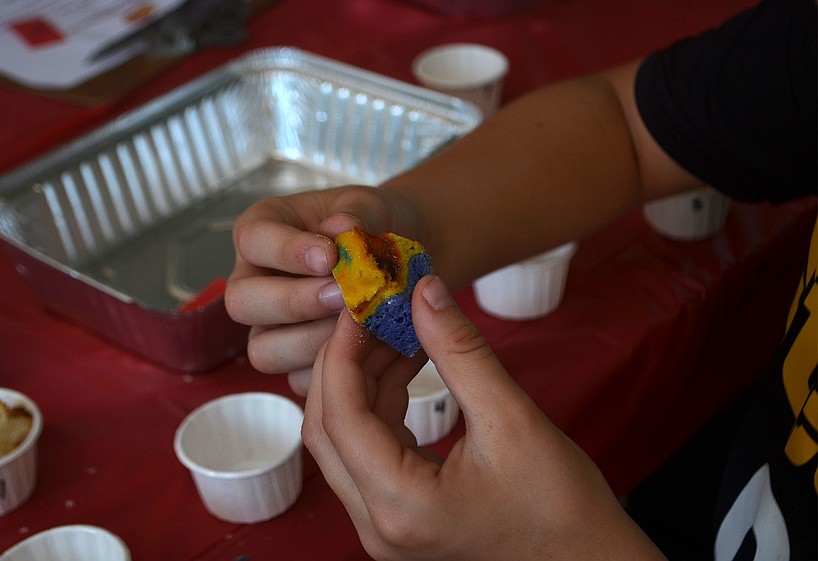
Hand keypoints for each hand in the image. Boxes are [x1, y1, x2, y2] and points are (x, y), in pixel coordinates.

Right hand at [225, 185, 418, 394]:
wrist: (399, 258)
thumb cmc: (372, 225)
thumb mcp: (368, 207)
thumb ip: (356, 213)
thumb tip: (343, 228)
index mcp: (262, 234)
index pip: (252, 240)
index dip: (286, 251)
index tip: (329, 257)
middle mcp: (255, 283)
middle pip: (242, 303)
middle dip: (295, 303)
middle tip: (343, 296)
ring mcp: (269, 327)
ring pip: (264, 350)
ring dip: (312, 340)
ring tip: (358, 324)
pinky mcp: (294, 362)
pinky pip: (298, 379)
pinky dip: (332, 367)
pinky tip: (367, 349)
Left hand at [303, 275, 665, 560]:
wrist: (586, 559)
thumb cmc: (560, 504)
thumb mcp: (511, 419)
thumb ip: (461, 351)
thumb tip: (424, 292)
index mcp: (400, 506)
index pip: (342, 417)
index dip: (344, 351)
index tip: (359, 302)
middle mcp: (378, 522)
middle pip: (330, 429)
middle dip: (345, 362)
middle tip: (372, 310)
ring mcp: (384, 522)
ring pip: (347, 437)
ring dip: (365, 378)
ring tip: (396, 328)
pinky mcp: (398, 513)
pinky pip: (371, 448)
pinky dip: (382, 401)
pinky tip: (406, 363)